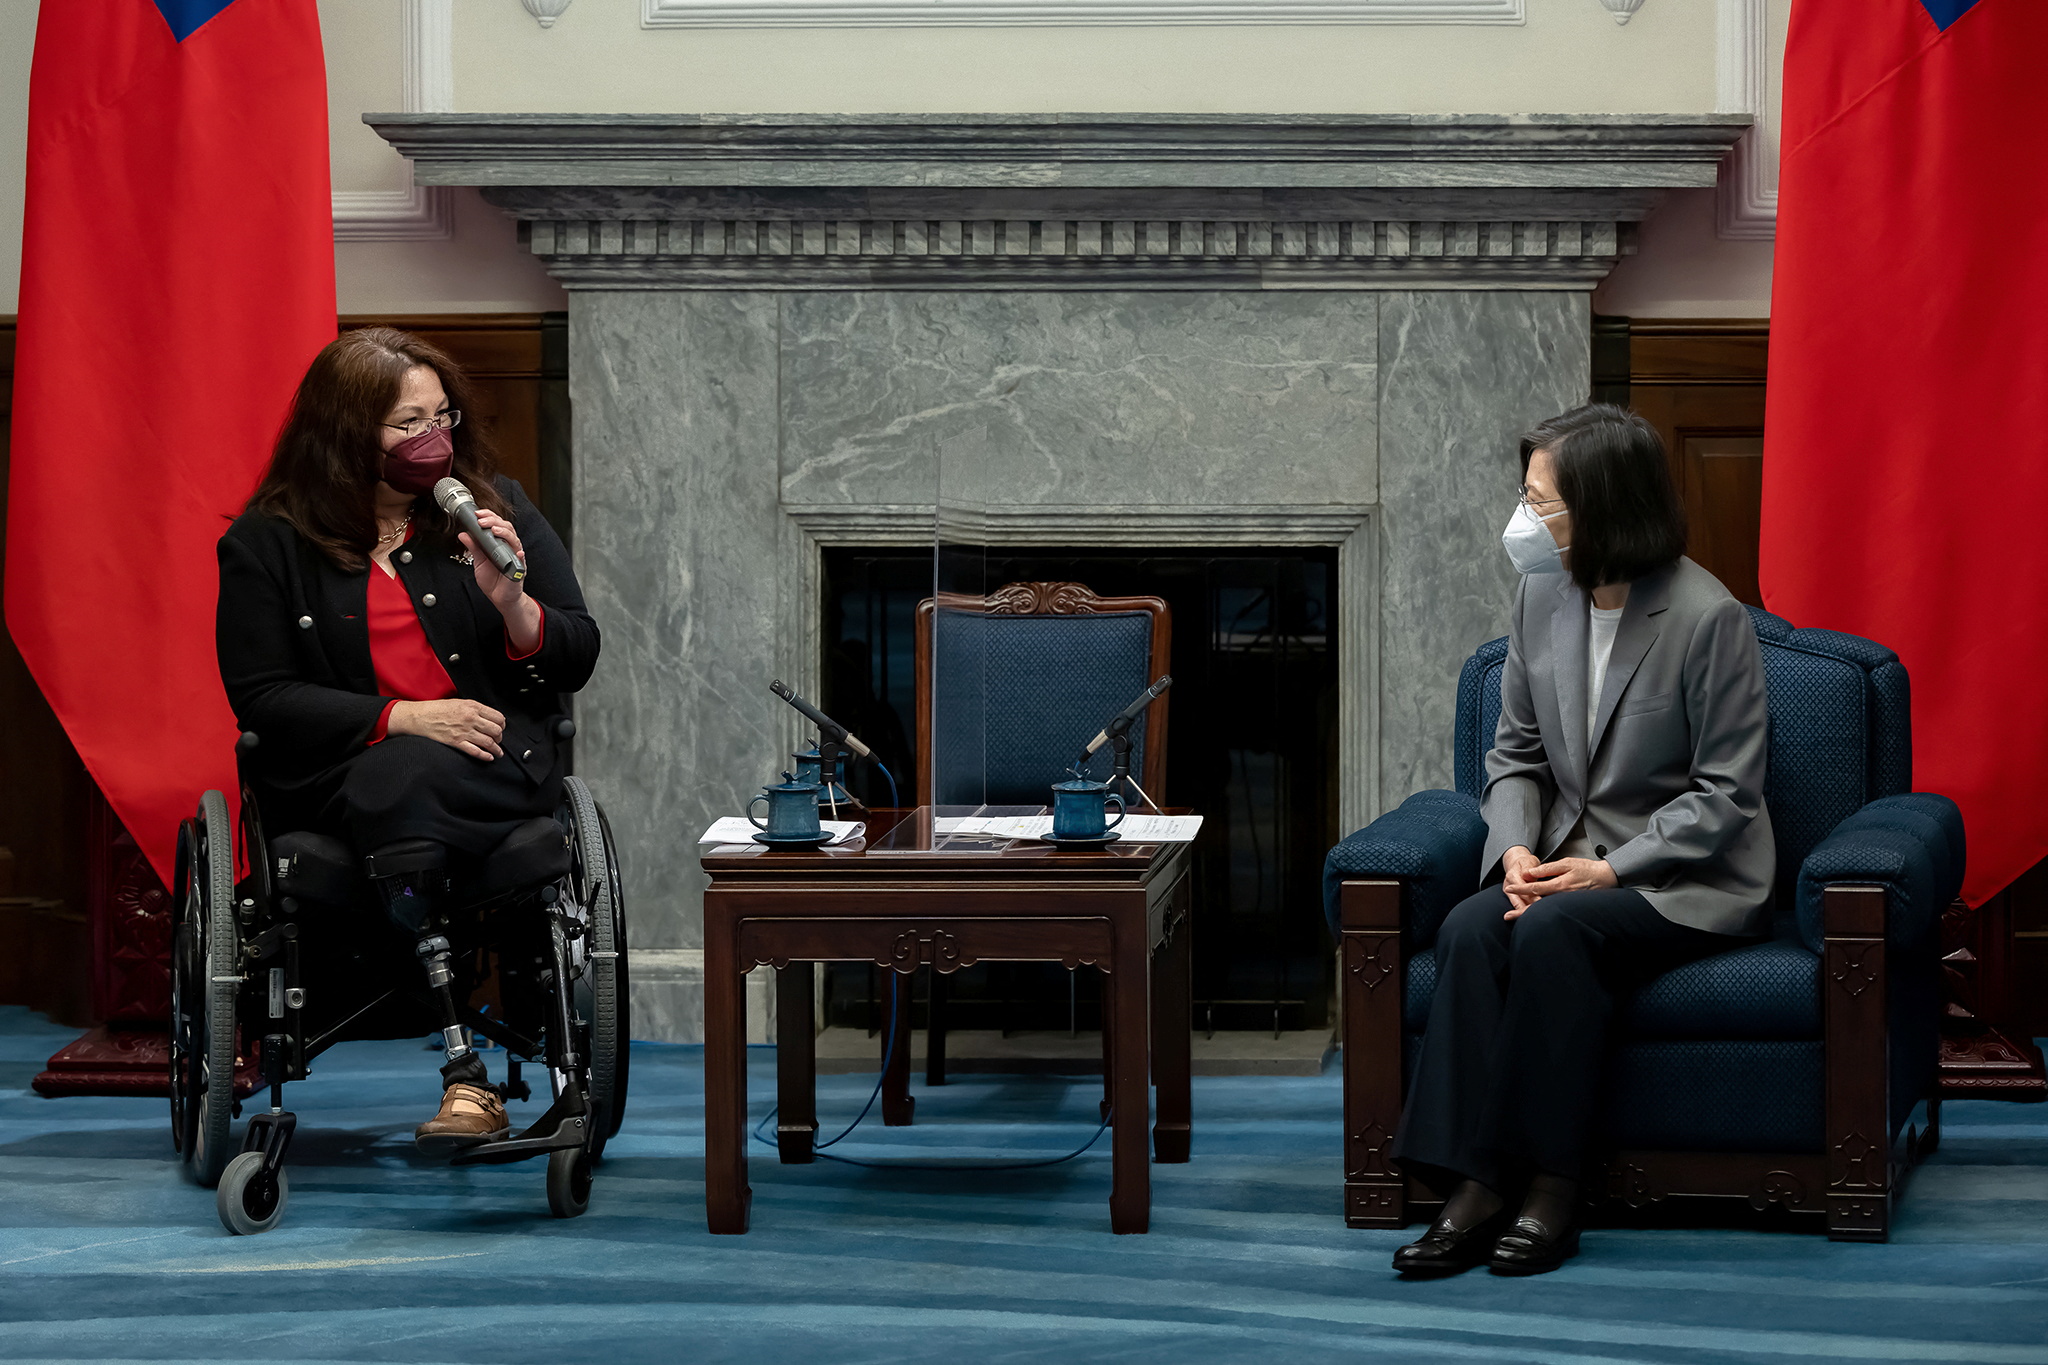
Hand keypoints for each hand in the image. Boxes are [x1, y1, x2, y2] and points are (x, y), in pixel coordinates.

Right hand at [388, 698, 504, 760]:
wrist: (419, 717)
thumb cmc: (437, 709)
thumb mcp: (459, 702)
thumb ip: (475, 709)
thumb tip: (488, 717)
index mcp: (473, 707)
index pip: (498, 717)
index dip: (502, 724)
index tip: (500, 728)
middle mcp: (471, 719)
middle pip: (496, 730)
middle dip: (500, 737)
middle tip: (498, 740)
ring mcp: (464, 731)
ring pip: (489, 742)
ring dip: (496, 749)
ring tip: (497, 752)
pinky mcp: (456, 742)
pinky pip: (476, 751)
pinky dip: (485, 756)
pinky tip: (489, 757)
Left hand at [460, 508, 525, 611]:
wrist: (500, 598)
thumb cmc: (493, 580)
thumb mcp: (479, 562)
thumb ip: (473, 548)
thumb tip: (463, 534)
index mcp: (500, 543)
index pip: (497, 524)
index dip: (489, 516)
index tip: (477, 513)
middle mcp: (509, 547)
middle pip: (507, 528)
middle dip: (494, 520)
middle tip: (481, 520)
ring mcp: (515, 557)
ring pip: (515, 540)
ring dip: (505, 533)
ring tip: (494, 530)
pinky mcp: (519, 569)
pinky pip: (522, 560)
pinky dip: (520, 555)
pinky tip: (517, 551)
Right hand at [1500, 846, 1542, 917]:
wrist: (1516, 865)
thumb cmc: (1525, 863)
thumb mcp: (1527, 861)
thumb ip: (1527, 868)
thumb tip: (1527, 874)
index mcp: (1512, 876)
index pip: (1521, 889)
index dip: (1531, 896)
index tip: (1541, 902)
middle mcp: (1508, 886)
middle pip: (1518, 901)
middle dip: (1527, 909)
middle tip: (1539, 915)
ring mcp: (1509, 894)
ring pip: (1518, 906)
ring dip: (1526, 913)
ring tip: (1535, 920)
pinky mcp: (1513, 899)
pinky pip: (1520, 907)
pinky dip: (1526, 912)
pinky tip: (1533, 918)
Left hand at [1509, 856, 1618, 915]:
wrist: (1606, 879)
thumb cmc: (1587, 869)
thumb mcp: (1566, 863)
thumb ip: (1547, 869)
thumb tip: (1530, 872)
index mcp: (1560, 886)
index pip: (1535, 888)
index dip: (1521, 888)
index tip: (1509, 888)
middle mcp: (1562, 898)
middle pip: (1538, 906)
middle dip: (1521, 912)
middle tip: (1507, 916)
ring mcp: (1565, 904)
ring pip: (1544, 910)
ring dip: (1528, 914)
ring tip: (1514, 916)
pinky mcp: (1569, 907)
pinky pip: (1552, 910)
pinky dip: (1540, 912)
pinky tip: (1531, 913)